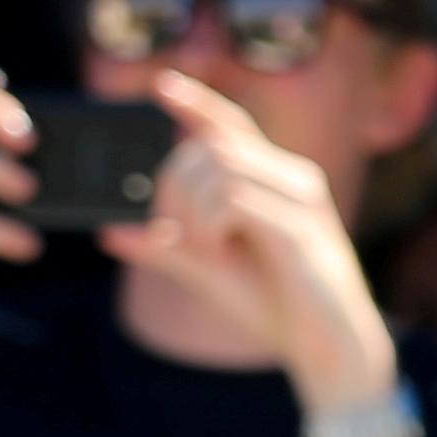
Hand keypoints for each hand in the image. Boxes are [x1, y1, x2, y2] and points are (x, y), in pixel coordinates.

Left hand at [100, 72, 397, 413]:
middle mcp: (293, 179)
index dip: (198, 102)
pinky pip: (236, 198)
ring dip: (191, 206)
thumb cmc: (274, 305)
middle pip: (211, 145)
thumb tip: (108, 230)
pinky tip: (216, 250)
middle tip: (169, 231)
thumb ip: (162, 247)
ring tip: (201, 245)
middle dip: (172, 183)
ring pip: (221, 165)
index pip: (232, 125)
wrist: (328, 352)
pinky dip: (209, 222)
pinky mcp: (302, 229)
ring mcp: (302, 201)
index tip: (162, 84)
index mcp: (274, 180)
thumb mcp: (206, 271)